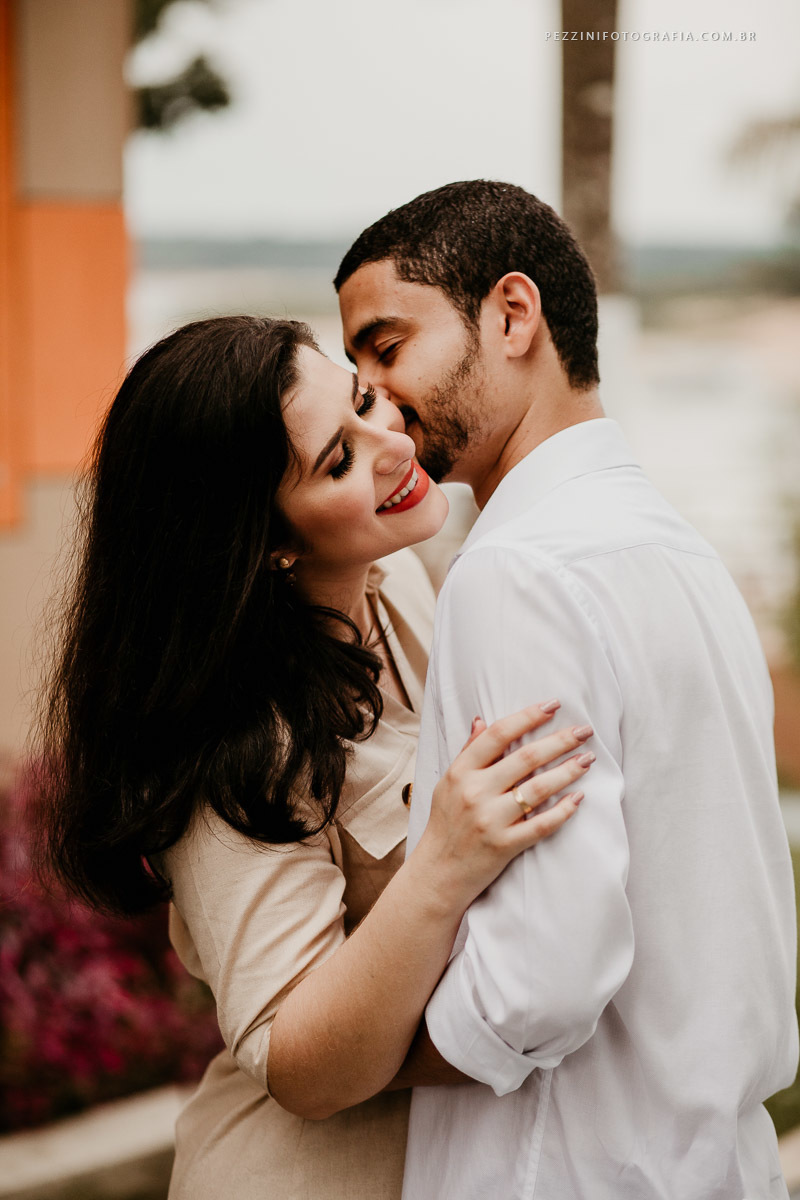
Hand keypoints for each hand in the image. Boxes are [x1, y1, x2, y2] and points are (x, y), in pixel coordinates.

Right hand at [417, 703, 593, 911]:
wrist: (437, 873)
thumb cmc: (444, 824)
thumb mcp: (448, 783)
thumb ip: (467, 752)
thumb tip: (481, 720)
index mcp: (461, 772)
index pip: (498, 734)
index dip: (528, 716)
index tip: (553, 705)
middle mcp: (475, 792)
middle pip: (526, 758)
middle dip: (560, 741)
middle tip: (585, 731)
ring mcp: (490, 820)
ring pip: (538, 789)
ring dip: (568, 771)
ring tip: (588, 759)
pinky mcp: (504, 845)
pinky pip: (541, 825)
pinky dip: (563, 811)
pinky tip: (578, 798)